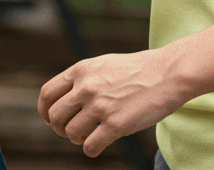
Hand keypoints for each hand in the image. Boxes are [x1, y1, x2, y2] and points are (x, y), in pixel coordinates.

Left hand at [38, 49, 189, 157]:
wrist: (168, 73)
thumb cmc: (138, 70)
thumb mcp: (103, 65)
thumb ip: (83, 79)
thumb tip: (64, 101)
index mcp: (81, 70)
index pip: (47, 94)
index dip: (45, 111)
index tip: (50, 119)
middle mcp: (86, 87)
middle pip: (55, 116)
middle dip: (60, 128)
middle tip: (72, 131)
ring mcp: (100, 106)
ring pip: (71, 133)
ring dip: (77, 139)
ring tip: (89, 135)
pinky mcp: (116, 124)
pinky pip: (90, 147)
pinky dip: (91, 149)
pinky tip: (99, 144)